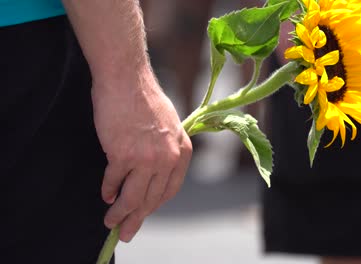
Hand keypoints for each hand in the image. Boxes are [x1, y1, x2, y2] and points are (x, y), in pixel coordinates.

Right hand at [91, 68, 191, 241]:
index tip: (144, 212)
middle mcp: (168, 158)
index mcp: (182, 151)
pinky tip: (105, 196)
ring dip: (120, 214)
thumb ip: (166, 149)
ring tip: (111, 222)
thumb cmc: (145, 99)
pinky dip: (107, 191)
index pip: (169, 190)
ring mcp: (146, 158)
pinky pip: (114, 182)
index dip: (155, 204)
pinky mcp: (123, 155)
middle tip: (127, 232)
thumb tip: (153, 173)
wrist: (127, 79)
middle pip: (152, 199)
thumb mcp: (169, 125)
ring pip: (133, 197)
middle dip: (137, 218)